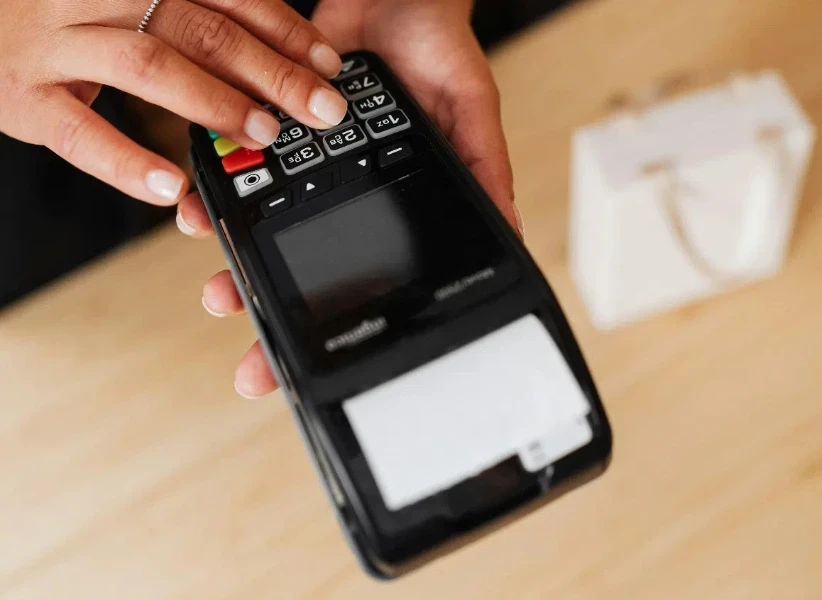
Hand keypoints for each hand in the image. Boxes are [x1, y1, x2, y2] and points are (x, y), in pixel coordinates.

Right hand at [0, 0, 348, 204]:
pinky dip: (128, 163)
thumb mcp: (129, 0)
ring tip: (264, 134)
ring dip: (214, 102)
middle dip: (270, 70)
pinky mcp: (26, 98)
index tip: (328, 64)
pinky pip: (80, 133)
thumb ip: (191, 15)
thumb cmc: (66, 15)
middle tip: (319, 107)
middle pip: (200, 28)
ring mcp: (57, 45)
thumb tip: (277, 49)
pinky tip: (172, 188)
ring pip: (148, 65)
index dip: (284, 29)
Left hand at [177, 0, 521, 397]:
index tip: (312, 369)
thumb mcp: (471, 117)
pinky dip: (216, 195)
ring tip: (223, 294)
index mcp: (386, 203)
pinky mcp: (269, 129)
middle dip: (277, 317)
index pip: (361, 278)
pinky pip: (235, 168)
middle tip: (251, 365)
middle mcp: (339, 194)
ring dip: (238, 266)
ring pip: (263, 231)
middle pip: (303, 270)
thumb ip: (484, 173)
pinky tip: (203, 217)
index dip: (338, 327)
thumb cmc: (439, 53)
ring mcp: (301, 167)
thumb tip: (510, 233)